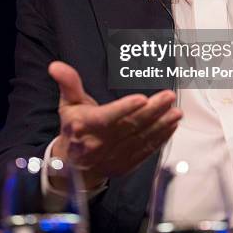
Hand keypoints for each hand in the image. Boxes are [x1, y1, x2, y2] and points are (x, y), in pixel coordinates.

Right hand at [48, 61, 181, 188]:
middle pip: (129, 126)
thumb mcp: (68, 103)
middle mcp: (99, 144)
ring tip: (176, 111)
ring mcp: (114, 156)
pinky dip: (161, 138)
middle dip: (152, 111)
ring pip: (141, 139)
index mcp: (84, 127)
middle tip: (168, 97)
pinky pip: (146, 151)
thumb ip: (68, 83)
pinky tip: (171, 126)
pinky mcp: (126, 164)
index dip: (124, 109)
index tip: (141, 99)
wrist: (73, 166)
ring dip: (161, 125)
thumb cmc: (73, 127)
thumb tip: (55, 65)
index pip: (106, 118)